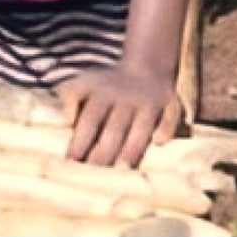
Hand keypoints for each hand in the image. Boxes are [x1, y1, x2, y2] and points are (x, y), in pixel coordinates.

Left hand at [59, 63, 182, 167]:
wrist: (146, 63)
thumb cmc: (108, 83)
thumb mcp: (85, 81)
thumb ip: (70, 97)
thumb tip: (65, 120)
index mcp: (102, 94)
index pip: (90, 119)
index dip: (80, 139)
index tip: (72, 161)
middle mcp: (126, 98)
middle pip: (114, 128)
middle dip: (104, 150)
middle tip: (94, 172)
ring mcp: (149, 102)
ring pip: (140, 127)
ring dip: (132, 146)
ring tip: (122, 168)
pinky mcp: (170, 103)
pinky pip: (170, 116)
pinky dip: (166, 128)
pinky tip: (158, 142)